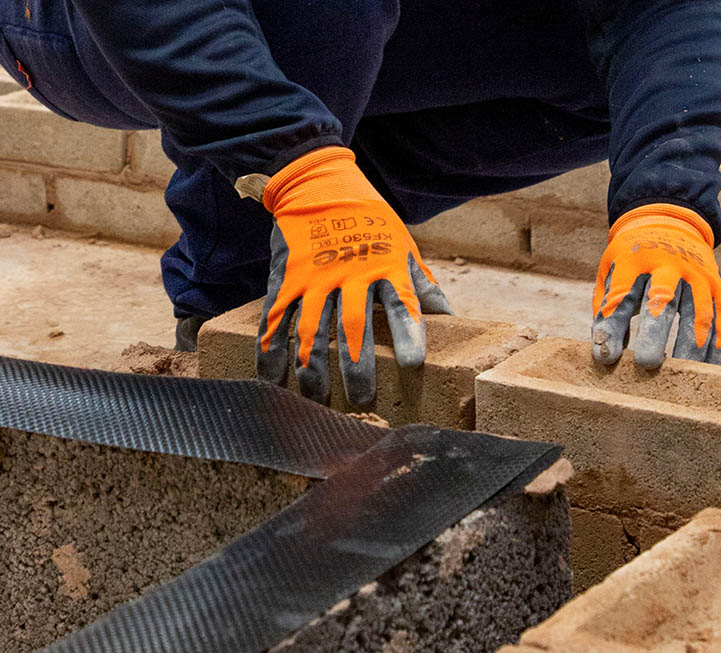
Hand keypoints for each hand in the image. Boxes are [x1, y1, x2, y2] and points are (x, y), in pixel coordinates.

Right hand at [248, 146, 450, 405]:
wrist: (316, 183)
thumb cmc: (369, 221)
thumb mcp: (404, 246)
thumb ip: (423, 284)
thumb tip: (449, 318)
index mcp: (385, 267)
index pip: (401, 305)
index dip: (408, 335)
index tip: (414, 364)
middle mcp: (349, 275)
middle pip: (354, 328)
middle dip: (358, 368)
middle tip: (364, 402)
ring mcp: (313, 278)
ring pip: (313, 330)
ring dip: (314, 370)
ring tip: (317, 403)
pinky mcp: (284, 279)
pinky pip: (277, 319)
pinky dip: (272, 351)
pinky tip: (272, 380)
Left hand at [591, 203, 720, 367]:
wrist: (671, 225)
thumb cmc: (632, 262)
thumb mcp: (610, 273)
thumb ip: (605, 310)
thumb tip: (606, 357)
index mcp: (635, 259)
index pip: (621, 295)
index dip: (613, 328)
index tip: (605, 359)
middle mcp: (671, 264)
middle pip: (664, 301)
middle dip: (656, 336)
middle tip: (647, 365)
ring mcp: (700, 275)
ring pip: (701, 314)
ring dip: (692, 349)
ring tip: (682, 379)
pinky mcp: (720, 288)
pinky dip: (719, 349)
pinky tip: (709, 372)